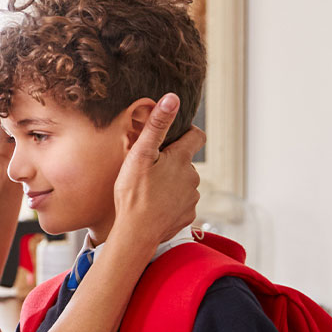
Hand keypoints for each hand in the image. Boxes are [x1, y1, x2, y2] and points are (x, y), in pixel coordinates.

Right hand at [112, 93, 204, 244]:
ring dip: (171, 183)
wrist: (136, 233)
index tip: (173, 136)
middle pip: (186, 162)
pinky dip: (170, 203)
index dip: (187, 132)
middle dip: (172, 162)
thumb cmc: (134, 193)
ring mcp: (192, 198)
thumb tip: (172, 98)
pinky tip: (154, 207)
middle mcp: (193, 177)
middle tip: (149, 169)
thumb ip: (156, 126)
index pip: (197, 136)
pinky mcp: (188, 216)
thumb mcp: (140, 155)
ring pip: (183, 183)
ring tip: (149, 191)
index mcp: (182, 159)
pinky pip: (181, 204)